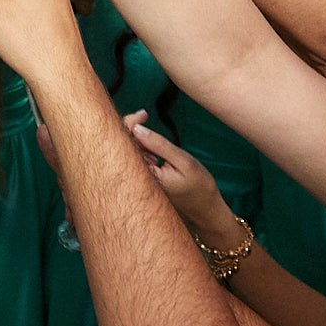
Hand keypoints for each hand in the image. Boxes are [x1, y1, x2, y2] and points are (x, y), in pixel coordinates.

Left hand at [127, 110, 245, 244]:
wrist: (205, 209)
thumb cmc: (198, 186)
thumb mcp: (183, 162)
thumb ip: (160, 145)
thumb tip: (137, 128)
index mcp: (144, 177)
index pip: (124, 147)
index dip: (128, 125)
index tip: (143, 115)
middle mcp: (136, 181)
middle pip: (120, 148)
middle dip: (127, 126)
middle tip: (143, 115)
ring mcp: (137, 181)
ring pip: (125, 152)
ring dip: (132, 135)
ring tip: (144, 121)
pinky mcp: (140, 179)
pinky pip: (132, 159)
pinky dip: (136, 145)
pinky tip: (146, 140)